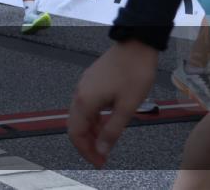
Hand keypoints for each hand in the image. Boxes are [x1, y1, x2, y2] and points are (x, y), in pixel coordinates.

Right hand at [68, 41, 157, 166]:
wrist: (135, 46)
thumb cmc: (134, 76)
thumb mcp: (127, 107)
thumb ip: (112, 130)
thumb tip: (101, 149)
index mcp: (85, 101)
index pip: (76, 133)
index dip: (85, 150)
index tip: (100, 163)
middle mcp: (79, 94)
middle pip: (75, 125)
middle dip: (86, 143)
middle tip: (102, 157)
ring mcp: (83, 86)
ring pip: (80, 115)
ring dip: (90, 131)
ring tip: (106, 142)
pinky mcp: (90, 81)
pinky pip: (85, 105)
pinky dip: (93, 119)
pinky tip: (106, 122)